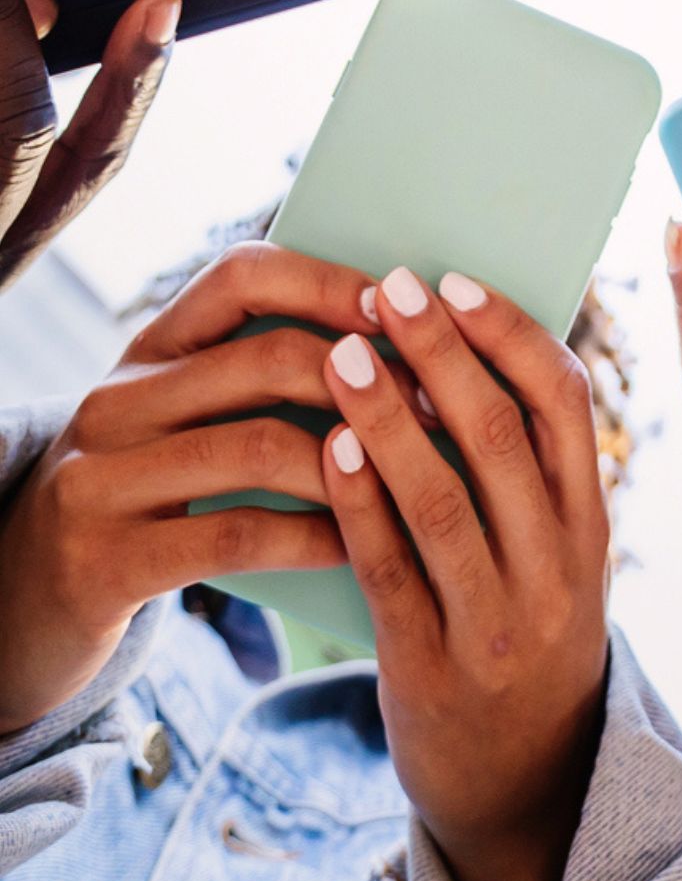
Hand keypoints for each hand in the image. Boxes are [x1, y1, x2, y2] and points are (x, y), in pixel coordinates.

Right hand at [0, 242, 385, 731]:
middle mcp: (116, 399)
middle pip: (262, 358)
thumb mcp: (175, 425)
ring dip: (352, 460)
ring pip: (254, 445)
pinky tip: (362, 546)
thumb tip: (396, 338)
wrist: (17, 605)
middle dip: (365, 377)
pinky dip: (311, 535)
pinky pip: (232, 533)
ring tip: (419, 474)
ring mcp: (101, 478)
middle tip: (440, 405)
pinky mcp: (104, 559)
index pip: (240, 275)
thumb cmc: (139, 503)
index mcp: (145, 351)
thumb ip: (251, 382)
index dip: (325, 281)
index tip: (398, 306)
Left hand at [321, 267, 610, 880]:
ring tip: (340, 352)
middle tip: (387, 287)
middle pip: (499, 435)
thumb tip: (455, 337)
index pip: (565, 401)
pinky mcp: (434, 669)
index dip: (508, 332)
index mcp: (593, 520)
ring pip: (442, 498)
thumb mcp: (560, 551)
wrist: (529, 784)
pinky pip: (391, 571)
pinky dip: (360, 504)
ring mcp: (498, 622)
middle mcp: (557, 566)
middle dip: (439, 350)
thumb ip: (527, 466)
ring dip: (387, 415)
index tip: (453, 280)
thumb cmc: (528, 630)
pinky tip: (329, 447)